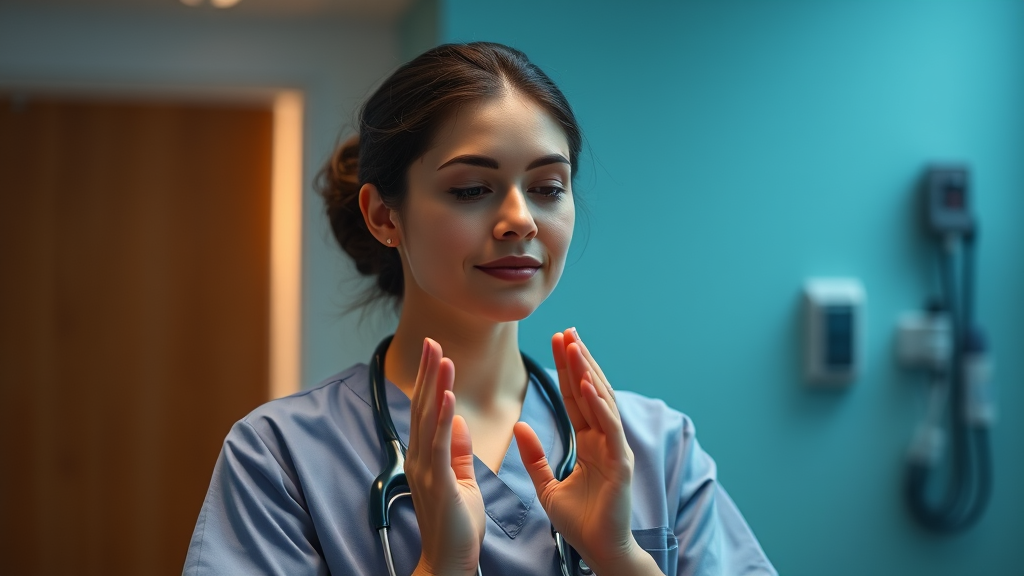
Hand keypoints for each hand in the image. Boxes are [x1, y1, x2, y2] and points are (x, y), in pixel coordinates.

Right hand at [406, 338, 484, 575]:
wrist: (449, 561)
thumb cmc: (456, 527)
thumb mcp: (461, 480)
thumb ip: (458, 452)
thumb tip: (459, 423)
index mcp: (425, 457)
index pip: (428, 410)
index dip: (431, 380)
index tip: (437, 352)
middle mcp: (419, 458)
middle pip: (424, 407)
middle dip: (429, 373)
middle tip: (432, 341)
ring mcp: (425, 470)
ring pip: (429, 419)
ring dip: (437, 386)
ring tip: (442, 358)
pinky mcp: (438, 482)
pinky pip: (439, 444)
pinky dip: (444, 418)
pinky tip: (448, 396)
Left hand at [514, 328, 645, 573]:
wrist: (598, 551)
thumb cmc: (579, 522)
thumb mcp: (547, 485)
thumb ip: (535, 455)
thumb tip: (519, 426)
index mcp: (590, 443)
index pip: (576, 399)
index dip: (566, 371)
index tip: (557, 343)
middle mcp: (605, 440)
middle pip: (590, 393)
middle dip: (578, 362)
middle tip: (566, 332)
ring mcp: (616, 450)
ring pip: (602, 403)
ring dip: (588, 373)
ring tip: (575, 348)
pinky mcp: (621, 464)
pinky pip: (610, 429)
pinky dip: (599, 406)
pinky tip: (587, 385)